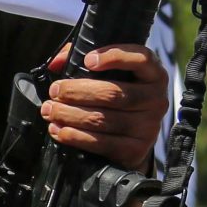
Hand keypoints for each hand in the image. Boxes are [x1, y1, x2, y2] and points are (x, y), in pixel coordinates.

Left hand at [43, 42, 166, 170]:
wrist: (133, 137)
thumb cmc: (117, 94)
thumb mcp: (108, 72)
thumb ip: (82, 58)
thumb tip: (57, 62)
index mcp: (153, 74)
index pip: (141, 59)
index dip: (114, 57)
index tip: (87, 60)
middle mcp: (156, 99)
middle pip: (113, 93)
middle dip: (77, 92)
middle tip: (55, 91)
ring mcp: (148, 126)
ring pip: (103, 119)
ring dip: (70, 115)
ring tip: (50, 111)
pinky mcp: (136, 149)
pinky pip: (102, 143)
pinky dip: (76, 137)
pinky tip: (60, 130)